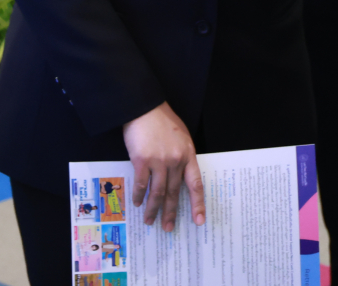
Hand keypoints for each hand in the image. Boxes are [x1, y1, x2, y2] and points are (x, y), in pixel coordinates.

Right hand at [122, 102, 203, 230]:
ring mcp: (159, 161)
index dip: (198, 204)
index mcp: (188, 155)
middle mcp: (176, 160)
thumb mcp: (181, 137)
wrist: (144, 108)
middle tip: (168, 228)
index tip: (199, 220)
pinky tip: (138, 203)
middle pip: (175, 193)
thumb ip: (182, 156)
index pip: (196, 184)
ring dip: (153, 209)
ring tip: (150, 221)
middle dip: (171, 212)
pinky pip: (142, 184)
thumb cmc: (162, 121)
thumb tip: (178, 176)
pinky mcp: (142, 160)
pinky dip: (139, 196)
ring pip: (158, 192)